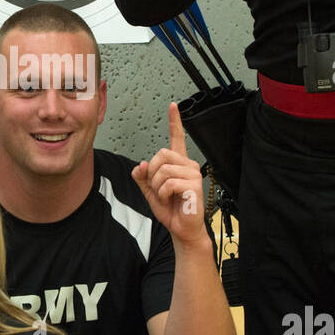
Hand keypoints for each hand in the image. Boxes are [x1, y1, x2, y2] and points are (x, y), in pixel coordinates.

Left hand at [132, 102, 207, 245]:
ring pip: (163, 170)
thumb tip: (140, 165)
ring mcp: (193, 174)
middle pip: (161, 154)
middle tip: (158, 188)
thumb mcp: (150, 192)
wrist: (182, 229)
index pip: (177, 138)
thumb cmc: (170, 209)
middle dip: (152, 173)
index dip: (174, 121)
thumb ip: (143, 177)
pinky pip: (168, 183)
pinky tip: (170, 199)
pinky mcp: (194, 185)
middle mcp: (188, 165)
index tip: (172, 106)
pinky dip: (162, 194)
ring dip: (157, 186)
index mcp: (178, 163)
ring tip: (166, 196)